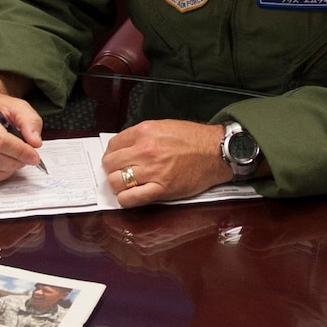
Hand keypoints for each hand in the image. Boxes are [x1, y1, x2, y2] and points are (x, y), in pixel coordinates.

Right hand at [0, 71, 43, 183]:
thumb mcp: (17, 108)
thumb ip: (30, 122)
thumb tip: (35, 142)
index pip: (0, 141)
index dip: (20, 151)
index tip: (34, 156)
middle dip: (16, 161)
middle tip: (28, 158)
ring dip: (8, 169)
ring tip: (15, 159)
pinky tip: (2, 163)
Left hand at [100, 119, 231, 206]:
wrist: (216, 151)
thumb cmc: (194, 139)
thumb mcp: (163, 126)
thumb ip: (142, 136)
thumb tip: (124, 147)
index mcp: (145, 132)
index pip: (113, 145)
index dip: (112, 154)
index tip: (115, 159)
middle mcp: (146, 150)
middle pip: (110, 164)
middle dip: (112, 169)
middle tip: (118, 172)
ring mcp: (153, 171)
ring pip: (116, 182)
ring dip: (117, 184)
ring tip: (125, 184)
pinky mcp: (161, 189)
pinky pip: (131, 198)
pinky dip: (125, 199)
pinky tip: (130, 196)